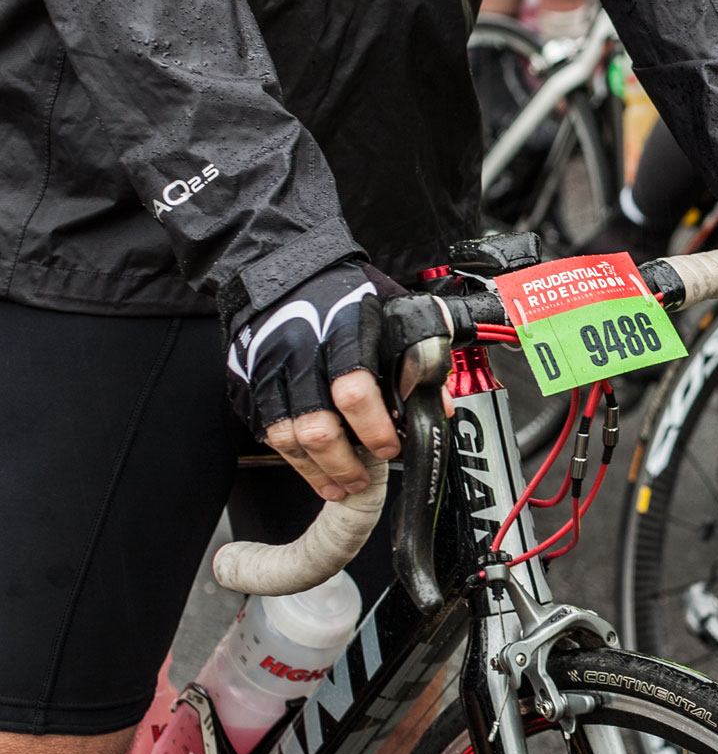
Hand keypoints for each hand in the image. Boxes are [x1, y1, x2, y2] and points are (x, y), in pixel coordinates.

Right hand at [226, 262, 399, 501]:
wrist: (278, 267)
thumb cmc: (340, 290)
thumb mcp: (387, 307)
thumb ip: (413, 354)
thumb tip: (435, 404)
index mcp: (341, 330)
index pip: (354, 389)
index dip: (374, 427)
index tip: (389, 446)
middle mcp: (299, 352)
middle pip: (316, 426)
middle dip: (344, 463)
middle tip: (363, 477)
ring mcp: (267, 369)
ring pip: (286, 436)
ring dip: (316, 470)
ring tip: (339, 485)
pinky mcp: (247, 382)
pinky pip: (265, 429)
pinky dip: (290, 456)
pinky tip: (311, 469)